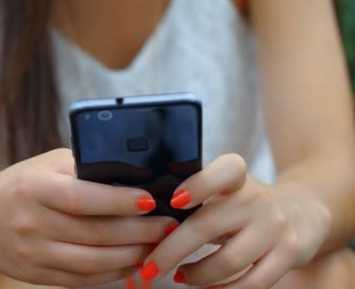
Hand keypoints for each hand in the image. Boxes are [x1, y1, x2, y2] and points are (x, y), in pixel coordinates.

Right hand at [0, 149, 175, 286]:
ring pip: (93, 262)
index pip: (81, 198)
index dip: (119, 201)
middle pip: (94, 234)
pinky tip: (132, 261)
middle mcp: (30, 222)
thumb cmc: (20, 185)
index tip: (151, 200)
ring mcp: (32, 253)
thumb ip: (83, 168)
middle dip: (139, 231)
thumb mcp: (46, 165)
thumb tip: (133, 177)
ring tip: (156, 244)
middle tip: (167, 224)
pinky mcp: (37, 275)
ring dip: (132, 255)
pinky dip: (113, 273)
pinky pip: (82, 280)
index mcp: (33, 187)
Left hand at [141, 154, 330, 287]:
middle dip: (170, 251)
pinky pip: (252, 283)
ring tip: (179, 276)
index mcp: (237, 178)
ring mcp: (275, 227)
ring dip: (196, 276)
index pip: (226, 170)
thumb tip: (145, 219)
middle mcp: (257, 199)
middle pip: (208, 225)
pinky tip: (205, 288)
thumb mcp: (225, 190)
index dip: (199, 184)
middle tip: (148, 268)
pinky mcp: (289, 254)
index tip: (174, 201)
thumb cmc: (245, 203)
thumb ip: (195, 196)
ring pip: (228, 261)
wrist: (302, 213)